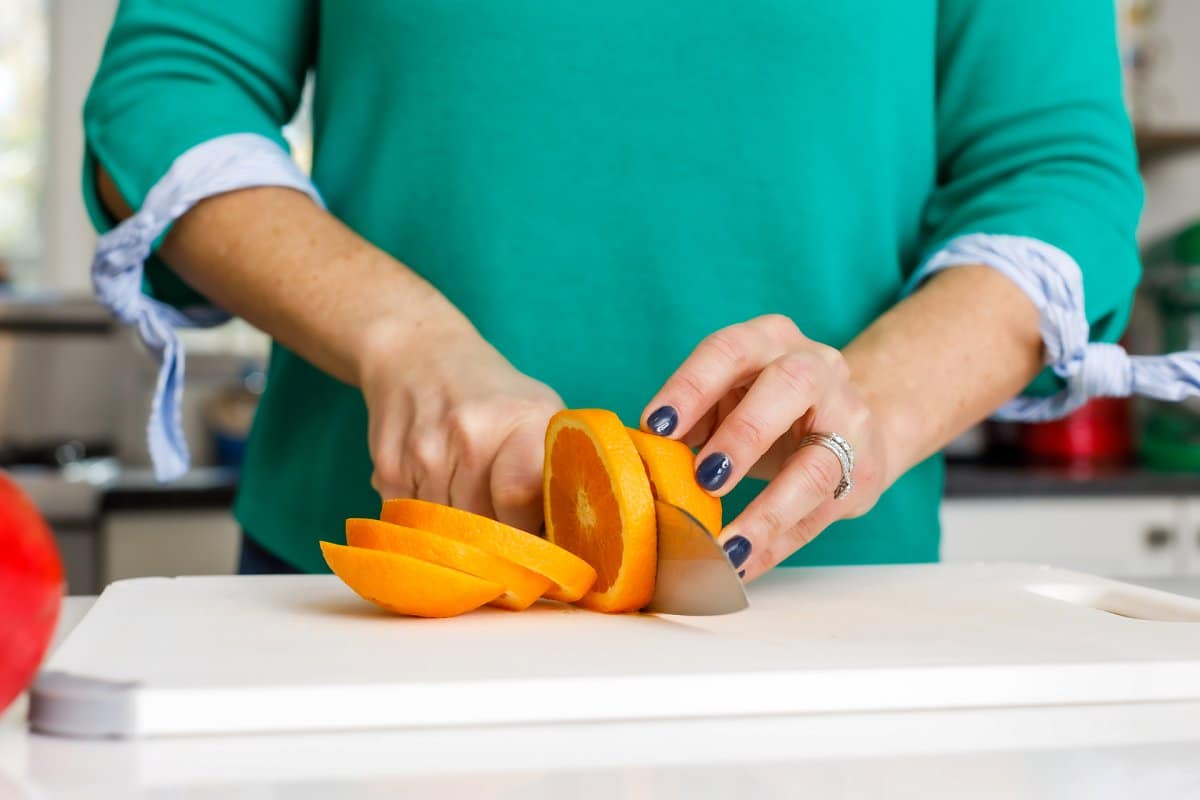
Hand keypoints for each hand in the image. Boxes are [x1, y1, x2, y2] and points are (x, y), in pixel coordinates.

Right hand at [359, 315, 563, 532]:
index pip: (519, 499)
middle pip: (482, 525)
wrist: (419, 352)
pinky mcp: (389, 468)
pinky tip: (436, 487)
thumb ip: (556, 468)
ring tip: (466, 497)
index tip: (530, 536)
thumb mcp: (539, 411)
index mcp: (522, 420)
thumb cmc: (492, 394)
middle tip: (499, 521)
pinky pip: (414, 523)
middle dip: (493, 537)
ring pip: (446, 531)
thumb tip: (564, 536)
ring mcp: (424, 451)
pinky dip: (425, 520)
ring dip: (457, 530)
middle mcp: (471, 433)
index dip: (525, 529)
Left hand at [641, 314, 888, 580]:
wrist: (849, 422)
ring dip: (768, 512)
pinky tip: (742, 566)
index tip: (656, 426)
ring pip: (816, 465)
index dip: (691, 387)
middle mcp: (816, 367)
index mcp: (769, 340)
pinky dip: (776, 545)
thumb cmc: (765, 406)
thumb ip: (692, 418)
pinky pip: (819, 514)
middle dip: (745, 434)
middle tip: (705, 479)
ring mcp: (849, 419)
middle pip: (789, 386)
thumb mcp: (728, 396)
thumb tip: (639, 460)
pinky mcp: (862, 472)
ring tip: (726, 548)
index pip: (729, 350)